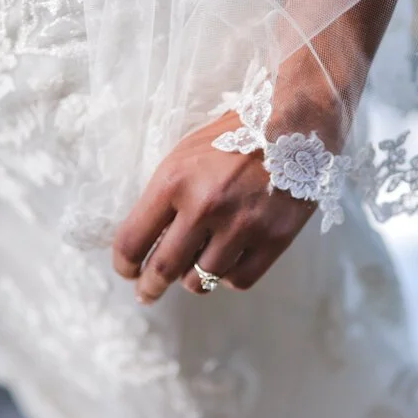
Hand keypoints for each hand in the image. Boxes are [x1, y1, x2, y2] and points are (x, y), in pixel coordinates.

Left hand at [112, 110, 316, 303]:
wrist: (294, 124)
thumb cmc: (233, 137)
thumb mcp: (185, 155)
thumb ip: (164, 197)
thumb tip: (146, 241)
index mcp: (174, 181)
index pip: (133, 240)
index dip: (124, 264)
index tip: (128, 272)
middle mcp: (204, 206)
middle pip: (163, 268)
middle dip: (150, 287)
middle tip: (147, 293)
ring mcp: (241, 225)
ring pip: (201, 280)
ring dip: (193, 279)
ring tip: (195, 270)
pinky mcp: (273, 239)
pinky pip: (239, 280)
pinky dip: (229, 276)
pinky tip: (229, 262)